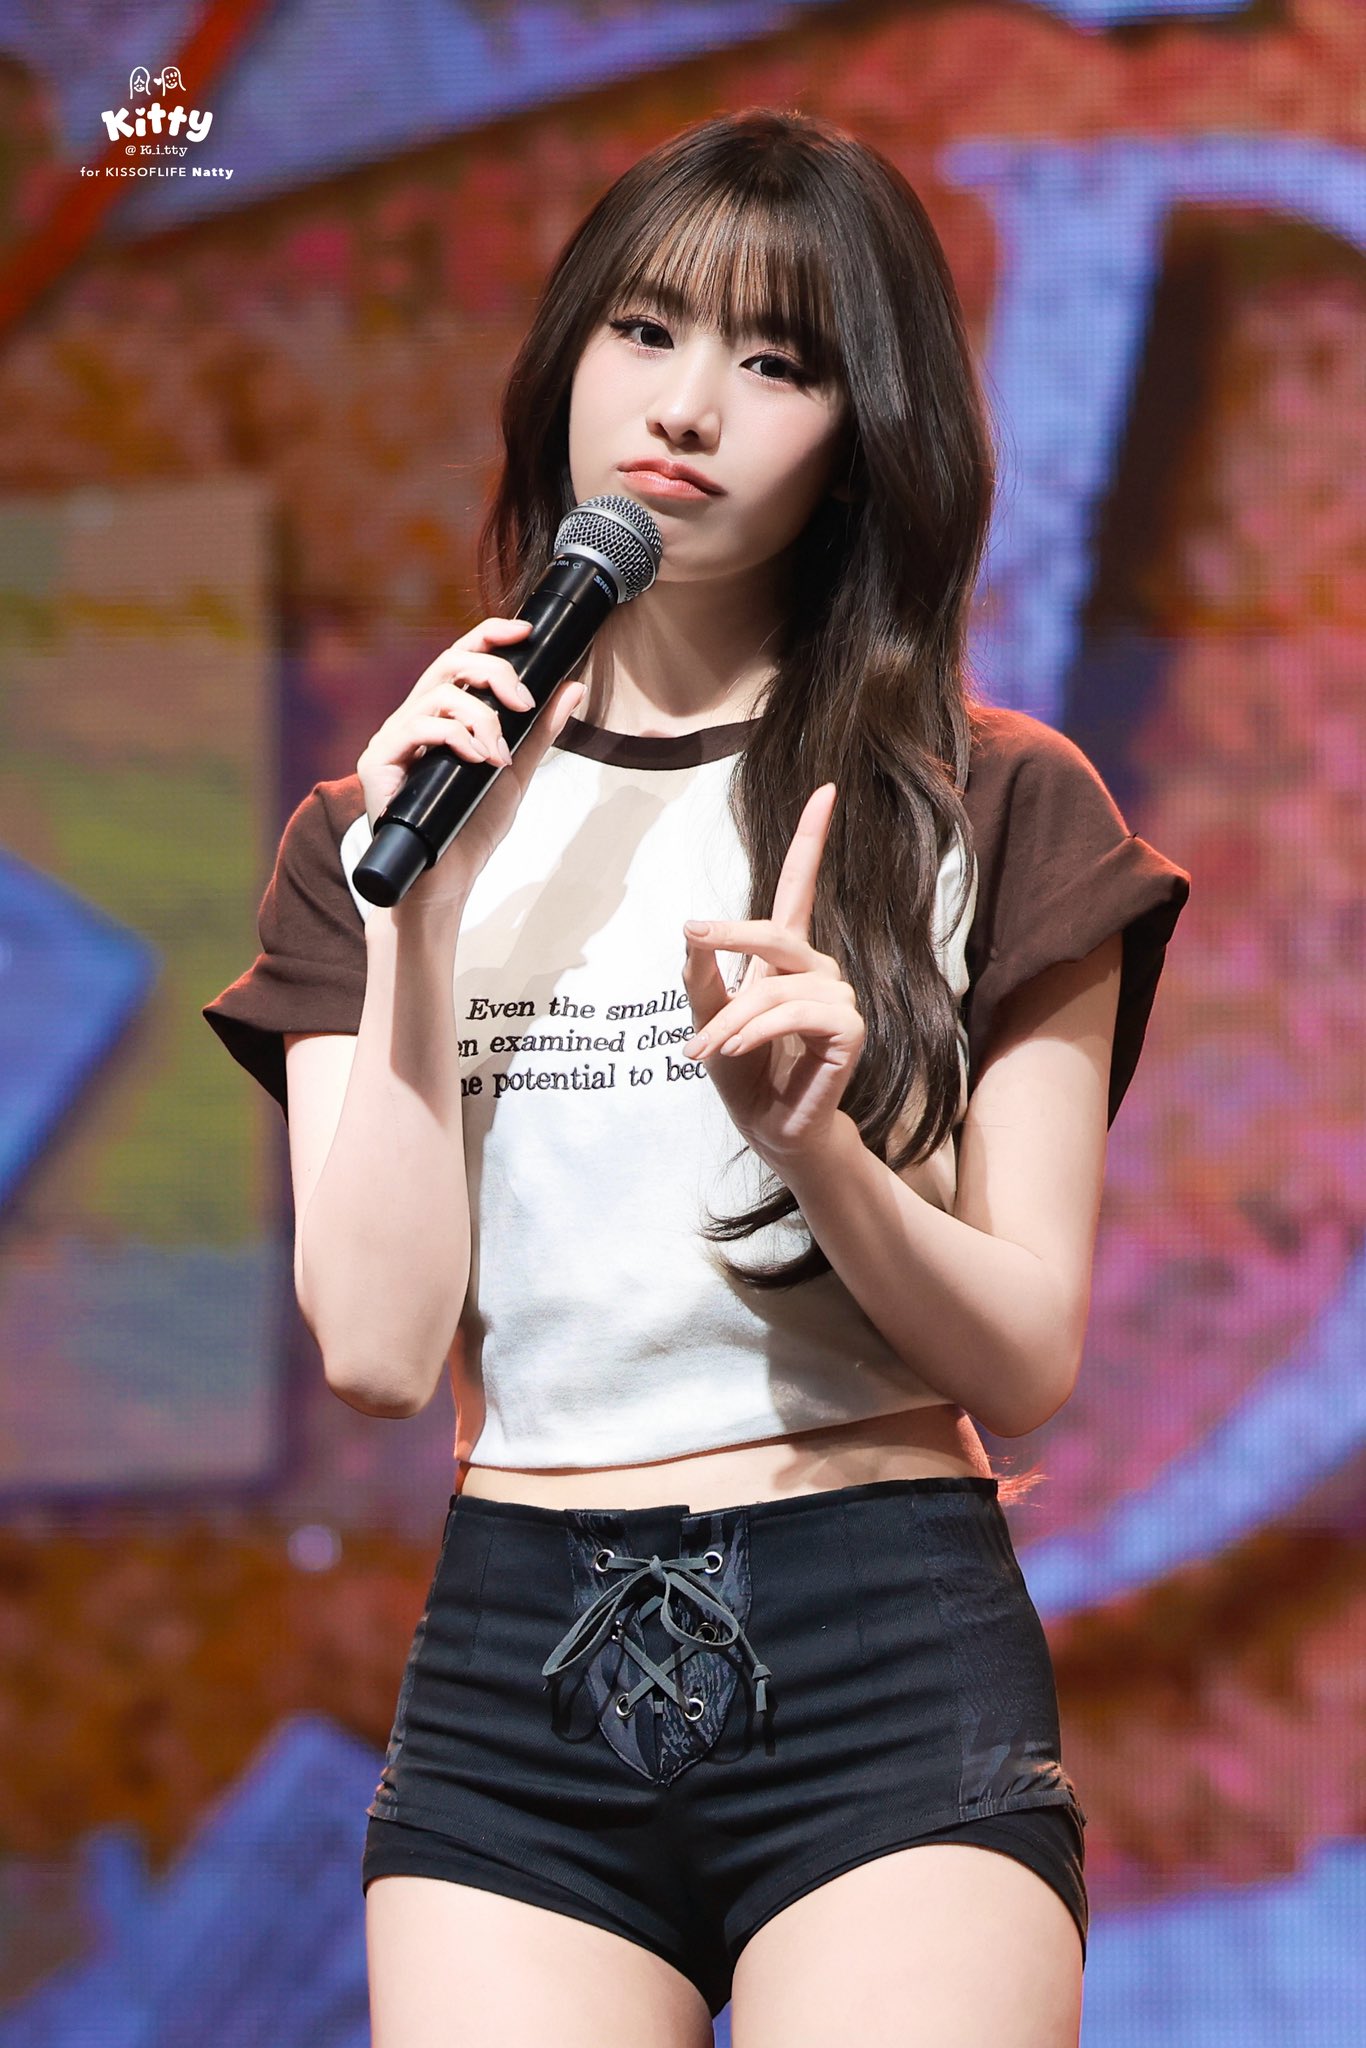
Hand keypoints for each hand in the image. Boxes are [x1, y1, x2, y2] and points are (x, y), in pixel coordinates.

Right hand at [357, 616, 583, 912]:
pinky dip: (454, 738)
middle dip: (494, 673)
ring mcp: (392, 740)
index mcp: (441, 715)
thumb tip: (573, 687)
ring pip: (436, 695)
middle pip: (448, 663)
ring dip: (480, 718)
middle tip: (524, 703)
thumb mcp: (516, 773)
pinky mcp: (377, 764)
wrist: (444, 883)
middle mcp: (413, 719)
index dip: (489, 635)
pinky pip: (413, 729)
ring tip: (499, 756)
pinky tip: (478, 761)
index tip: (526, 632)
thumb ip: (540, 731)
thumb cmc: (471, 829)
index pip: (460, 657)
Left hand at [680, 783, 864, 1168]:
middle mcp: (817, 969)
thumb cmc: (742, 1073)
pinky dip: (758, 1031)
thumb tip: (690, 934)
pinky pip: (797, 1012)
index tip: (826, 789)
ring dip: (732, 1018)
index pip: (800, 887)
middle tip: (692, 954)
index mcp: (784, 958)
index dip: (812, 838)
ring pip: (775, 984)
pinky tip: (738, 1051)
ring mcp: (837, 998)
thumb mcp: (704, 1020)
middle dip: (729, 942)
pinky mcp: (850, 1030)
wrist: (768, 1129)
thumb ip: (699, 978)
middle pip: (776, 930)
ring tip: (704, 1050)